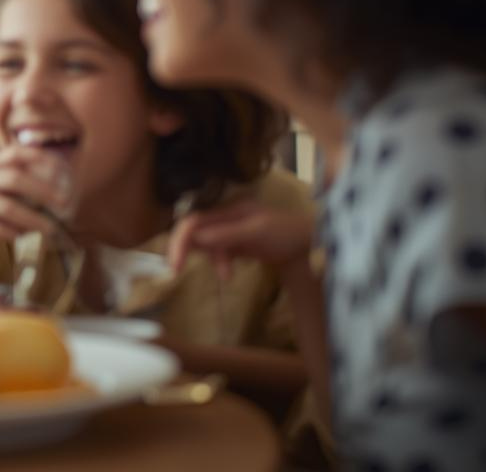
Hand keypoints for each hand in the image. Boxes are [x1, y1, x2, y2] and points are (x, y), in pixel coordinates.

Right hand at [0, 147, 66, 243]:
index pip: (18, 153)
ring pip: (9, 208)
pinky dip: (15, 233)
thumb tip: (57, 179)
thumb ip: (14, 170)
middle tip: (65, 203)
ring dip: (33, 220)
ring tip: (51, 229)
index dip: (42, 159)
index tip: (64, 171)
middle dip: (44, 191)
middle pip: (17, 180)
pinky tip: (25, 235)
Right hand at [166, 199, 314, 277]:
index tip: (175, 263)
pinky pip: (216, 251)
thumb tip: (195, 237)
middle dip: (185, 249)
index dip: (180, 239)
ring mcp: (230, 229)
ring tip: (226, 276)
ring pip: (204, 243)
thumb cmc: (287, 233)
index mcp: (229, 209)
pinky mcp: (234, 242)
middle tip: (176, 270)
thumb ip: (227, 234)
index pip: (194, 220)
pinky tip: (228, 274)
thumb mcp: (258, 232)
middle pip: (193, 230)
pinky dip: (219, 263)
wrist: (311, 244)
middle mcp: (225, 216)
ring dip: (211, 260)